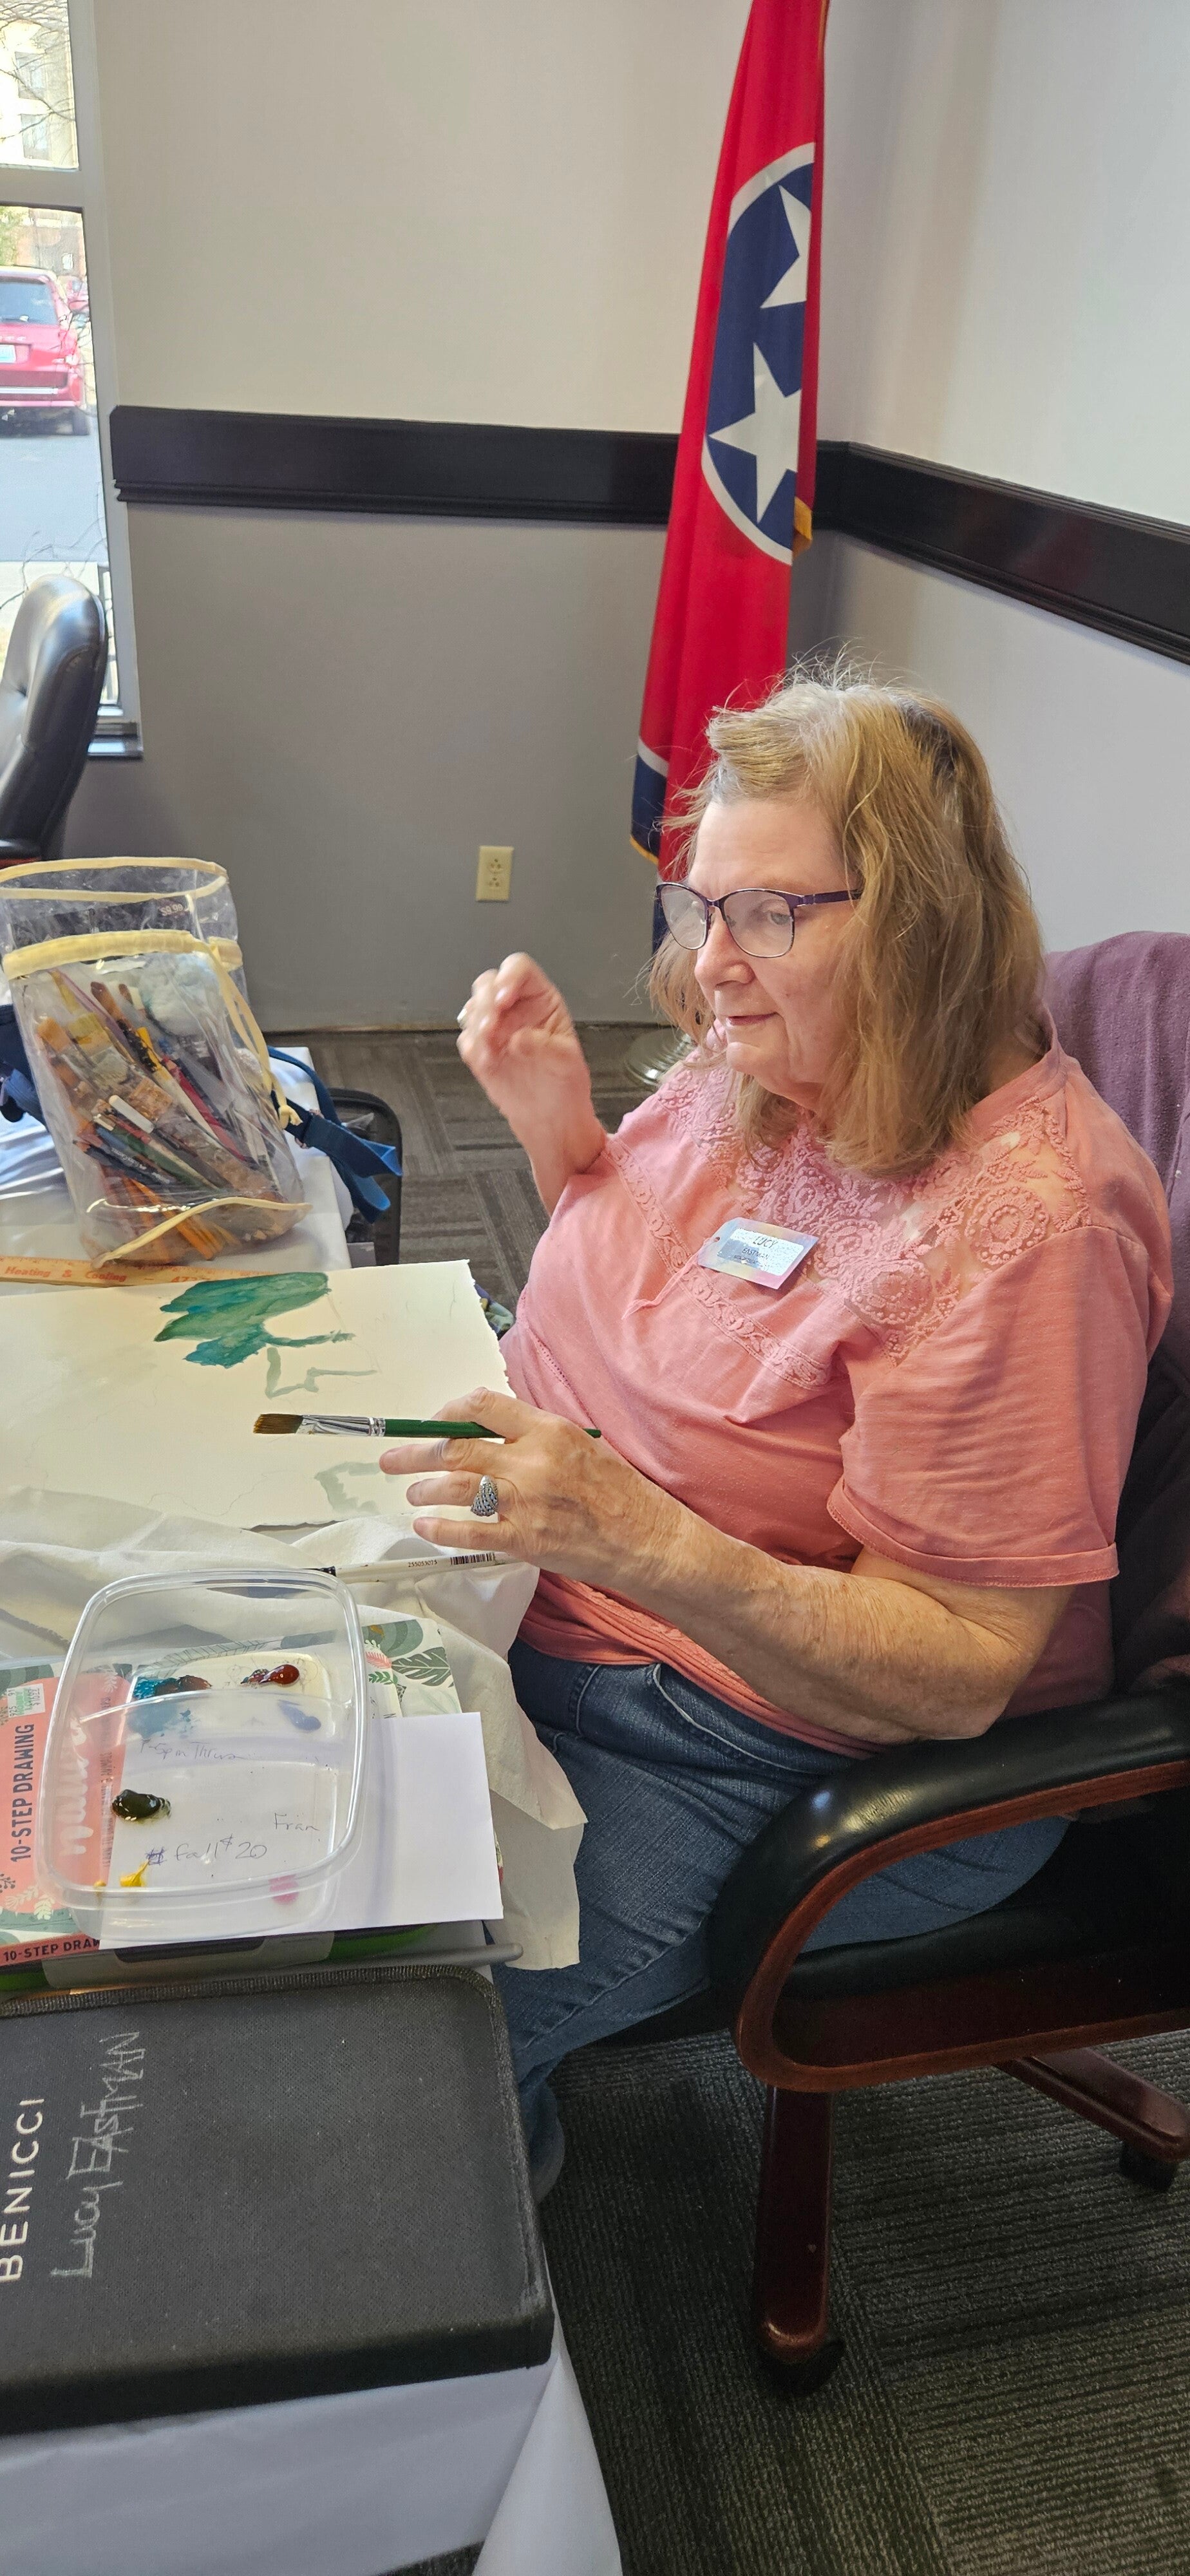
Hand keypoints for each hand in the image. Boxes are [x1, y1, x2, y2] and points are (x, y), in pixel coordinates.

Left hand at [379, 1386, 677, 1587]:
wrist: (645, 1538)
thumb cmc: (617, 1491)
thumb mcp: (579, 1444)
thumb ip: (532, 1435)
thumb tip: (485, 1430)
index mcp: (547, 1430)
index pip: (484, 1406)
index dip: (448, 1412)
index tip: (433, 1423)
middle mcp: (532, 1461)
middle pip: (456, 1448)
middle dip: (415, 1452)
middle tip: (392, 1458)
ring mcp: (526, 1502)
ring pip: (456, 1488)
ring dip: (424, 1488)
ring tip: (412, 1492)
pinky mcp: (524, 1539)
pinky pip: (469, 1531)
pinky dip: (440, 1528)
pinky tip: (425, 1525)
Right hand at [457, 954, 602, 1207]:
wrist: (549, 1117)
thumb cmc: (564, 1084)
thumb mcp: (567, 1063)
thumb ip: (545, 1046)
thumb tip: (519, 1038)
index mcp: (540, 1000)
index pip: (519, 970)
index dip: (508, 978)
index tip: (504, 999)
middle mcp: (514, 1007)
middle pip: (487, 983)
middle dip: (484, 1002)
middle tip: (491, 1027)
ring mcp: (495, 1027)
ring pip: (471, 1008)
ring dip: (475, 1025)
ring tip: (491, 1051)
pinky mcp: (480, 1049)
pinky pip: (466, 1039)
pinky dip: (472, 1048)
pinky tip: (487, 1062)